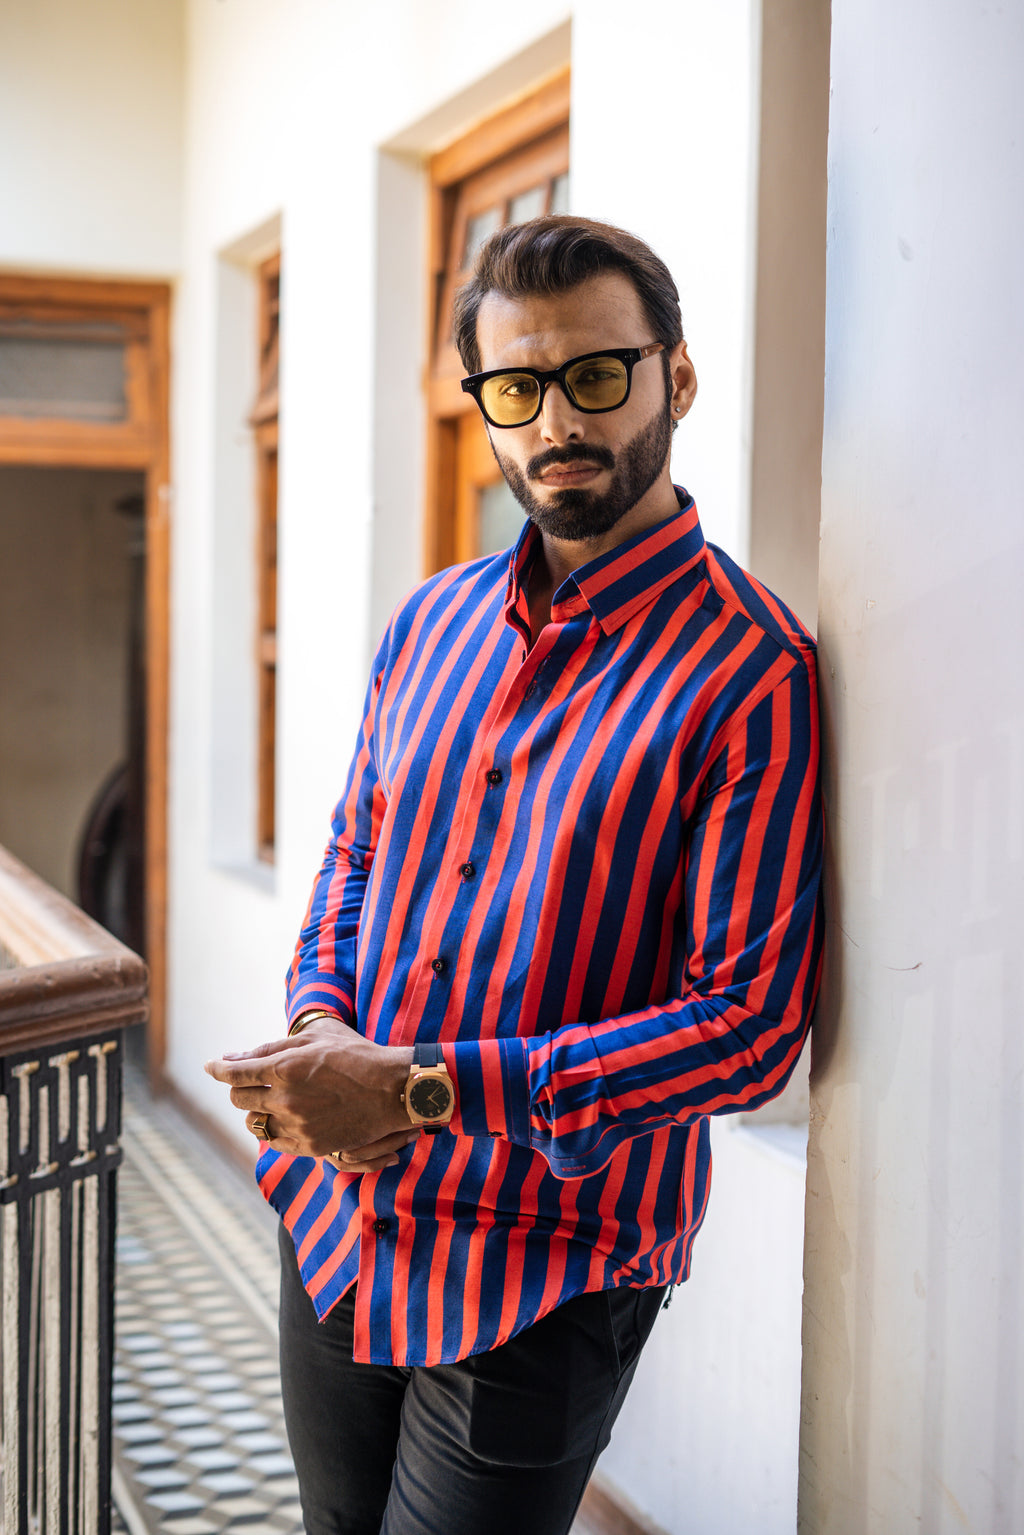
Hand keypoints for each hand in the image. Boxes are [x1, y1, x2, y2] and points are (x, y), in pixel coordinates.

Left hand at [204, 1016, 414, 1163]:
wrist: (392, 1089)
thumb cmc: (355, 1054)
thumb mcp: (315, 1037)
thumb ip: (271, 1047)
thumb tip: (234, 1057)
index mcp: (284, 1067)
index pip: (234, 1073)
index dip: (218, 1069)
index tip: (211, 1066)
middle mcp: (286, 1099)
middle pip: (239, 1100)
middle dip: (238, 1089)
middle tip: (248, 1083)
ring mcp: (297, 1125)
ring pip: (254, 1124)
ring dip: (254, 1112)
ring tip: (269, 1103)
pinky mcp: (311, 1146)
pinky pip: (275, 1142)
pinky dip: (273, 1130)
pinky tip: (283, 1120)